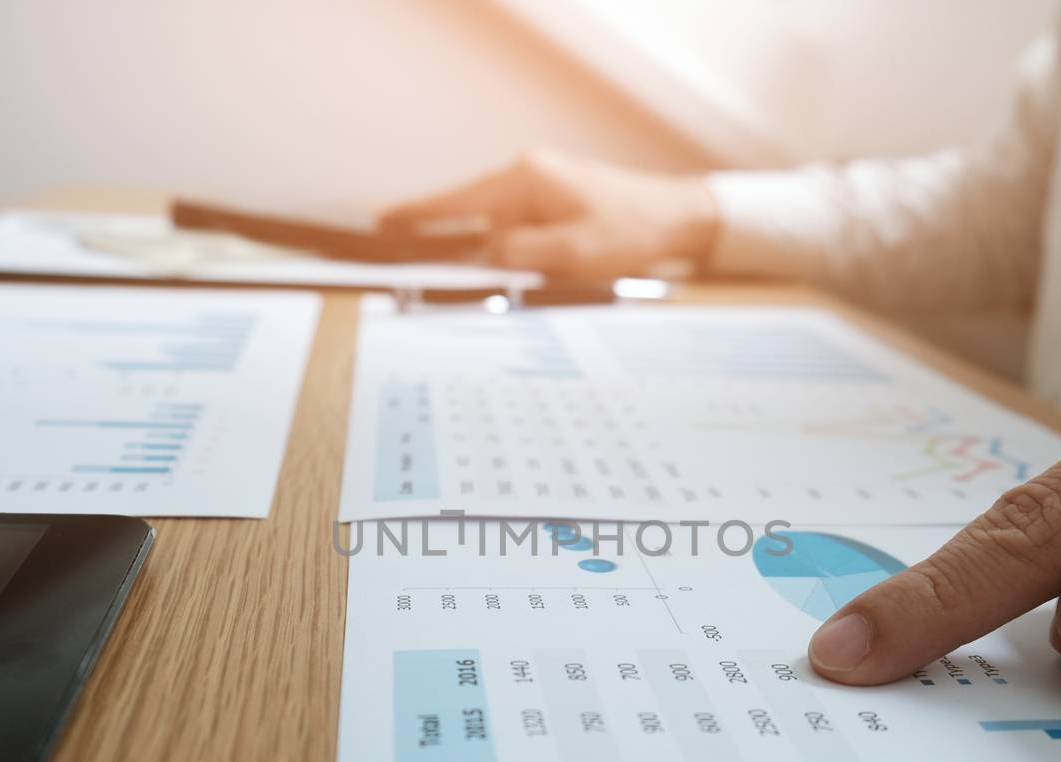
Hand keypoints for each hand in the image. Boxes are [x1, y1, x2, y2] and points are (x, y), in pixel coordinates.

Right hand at [378, 149, 717, 278]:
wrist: (680, 219)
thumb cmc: (632, 232)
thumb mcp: (572, 253)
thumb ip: (518, 255)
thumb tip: (479, 258)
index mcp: (525, 179)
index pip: (456, 201)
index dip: (417, 217)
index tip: (381, 226)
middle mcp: (526, 178)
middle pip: (467, 215)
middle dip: (441, 244)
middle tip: (408, 271)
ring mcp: (540, 190)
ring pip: (491, 229)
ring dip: (480, 258)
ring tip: (457, 286)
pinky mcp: (553, 207)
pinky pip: (514, 233)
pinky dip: (503, 254)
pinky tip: (499, 276)